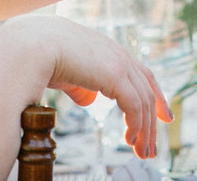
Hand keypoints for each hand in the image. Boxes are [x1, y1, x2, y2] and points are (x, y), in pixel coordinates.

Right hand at [0, 15, 172, 159]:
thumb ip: (81, 86)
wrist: (33, 45)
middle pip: (148, 90)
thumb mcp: (68, 73)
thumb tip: (90, 99)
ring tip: (141, 151)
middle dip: (152, 121)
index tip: (163, 116)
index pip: (143, 74)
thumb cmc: (43, 55)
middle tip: (150, 147)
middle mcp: (119, 55)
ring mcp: (119, 63)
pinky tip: (130, 139)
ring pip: (144, 102)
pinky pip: (134, 106)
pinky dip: (136, 125)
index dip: (155, 96)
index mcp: (110, 52)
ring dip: (145, 130)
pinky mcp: (115, 75)